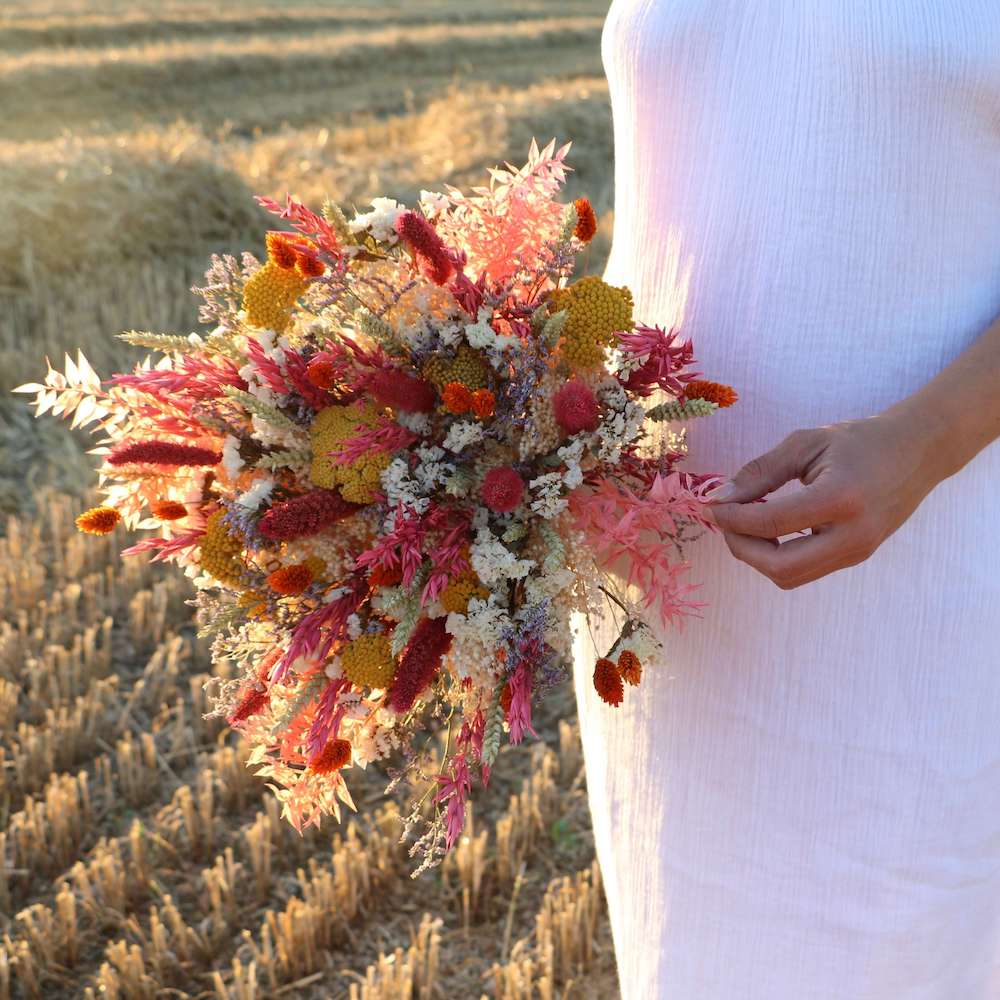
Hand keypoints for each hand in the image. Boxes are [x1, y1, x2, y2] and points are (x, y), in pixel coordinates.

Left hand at [707, 408, 946, 588]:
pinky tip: (769, 528)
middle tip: (726, 520)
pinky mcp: (856, 557)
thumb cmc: (858, 441)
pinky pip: (805, 569)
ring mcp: (858, 552)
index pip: (772, 523)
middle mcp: (853, 535)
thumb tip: (721, 498)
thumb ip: (760, 471)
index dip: (732, 518)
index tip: (712, 504)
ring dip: (757, 556)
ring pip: (790, 576)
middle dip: (742, 547)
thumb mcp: (805, 443)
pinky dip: (777, 555)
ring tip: (746, 523)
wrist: (918, 452)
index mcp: (841, 499)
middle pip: (779, 567)